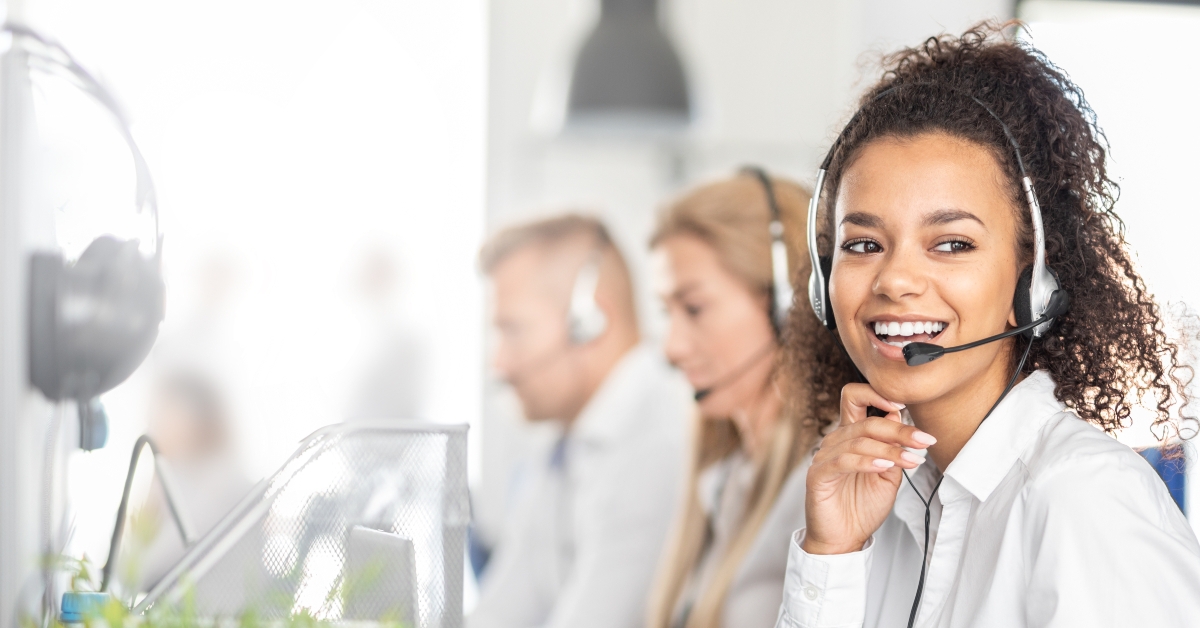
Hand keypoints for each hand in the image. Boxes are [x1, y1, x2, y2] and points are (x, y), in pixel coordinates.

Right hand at [802, 383, 935, 554]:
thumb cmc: (863, 506)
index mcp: (851, 435)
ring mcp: (825, 457)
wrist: (845, 538)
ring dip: (889, 450)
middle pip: (867, 421)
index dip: (877, 394)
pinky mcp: (818, 475)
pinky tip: (883, 466)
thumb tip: (900, 417)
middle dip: (899, 430)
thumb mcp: (888, 475)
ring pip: (859, 441)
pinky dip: (866, 461)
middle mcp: (836, 441)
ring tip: (911, 460)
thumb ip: (893, 449)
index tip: (906, 405)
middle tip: (924, 440)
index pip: (856, 398)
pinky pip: (843, 461)